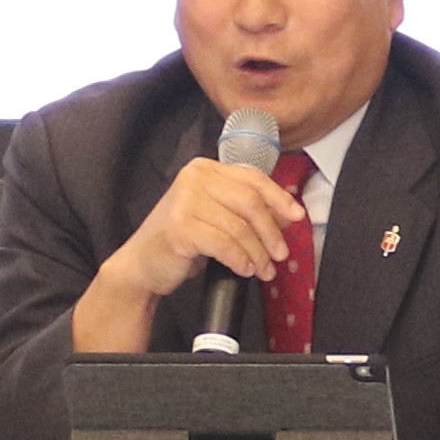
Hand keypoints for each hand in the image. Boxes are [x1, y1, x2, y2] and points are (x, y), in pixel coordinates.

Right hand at [99, 157, 307, 299]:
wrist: (142, 265)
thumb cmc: (182, 241)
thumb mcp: (217, 219)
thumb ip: (247, 212)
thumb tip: (287, 216)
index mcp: (205, 169)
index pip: (252, 178)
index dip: (279, 197)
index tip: (297, 216)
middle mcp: (193, 178)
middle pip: (249, 201)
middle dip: (271, 231)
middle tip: (281, 255)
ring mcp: (184, 201)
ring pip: (239, 227)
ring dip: (257, 253)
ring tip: (263, 270)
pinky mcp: (180, 228)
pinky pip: (223, 244)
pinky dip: (239, 259)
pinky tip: (244, 270)